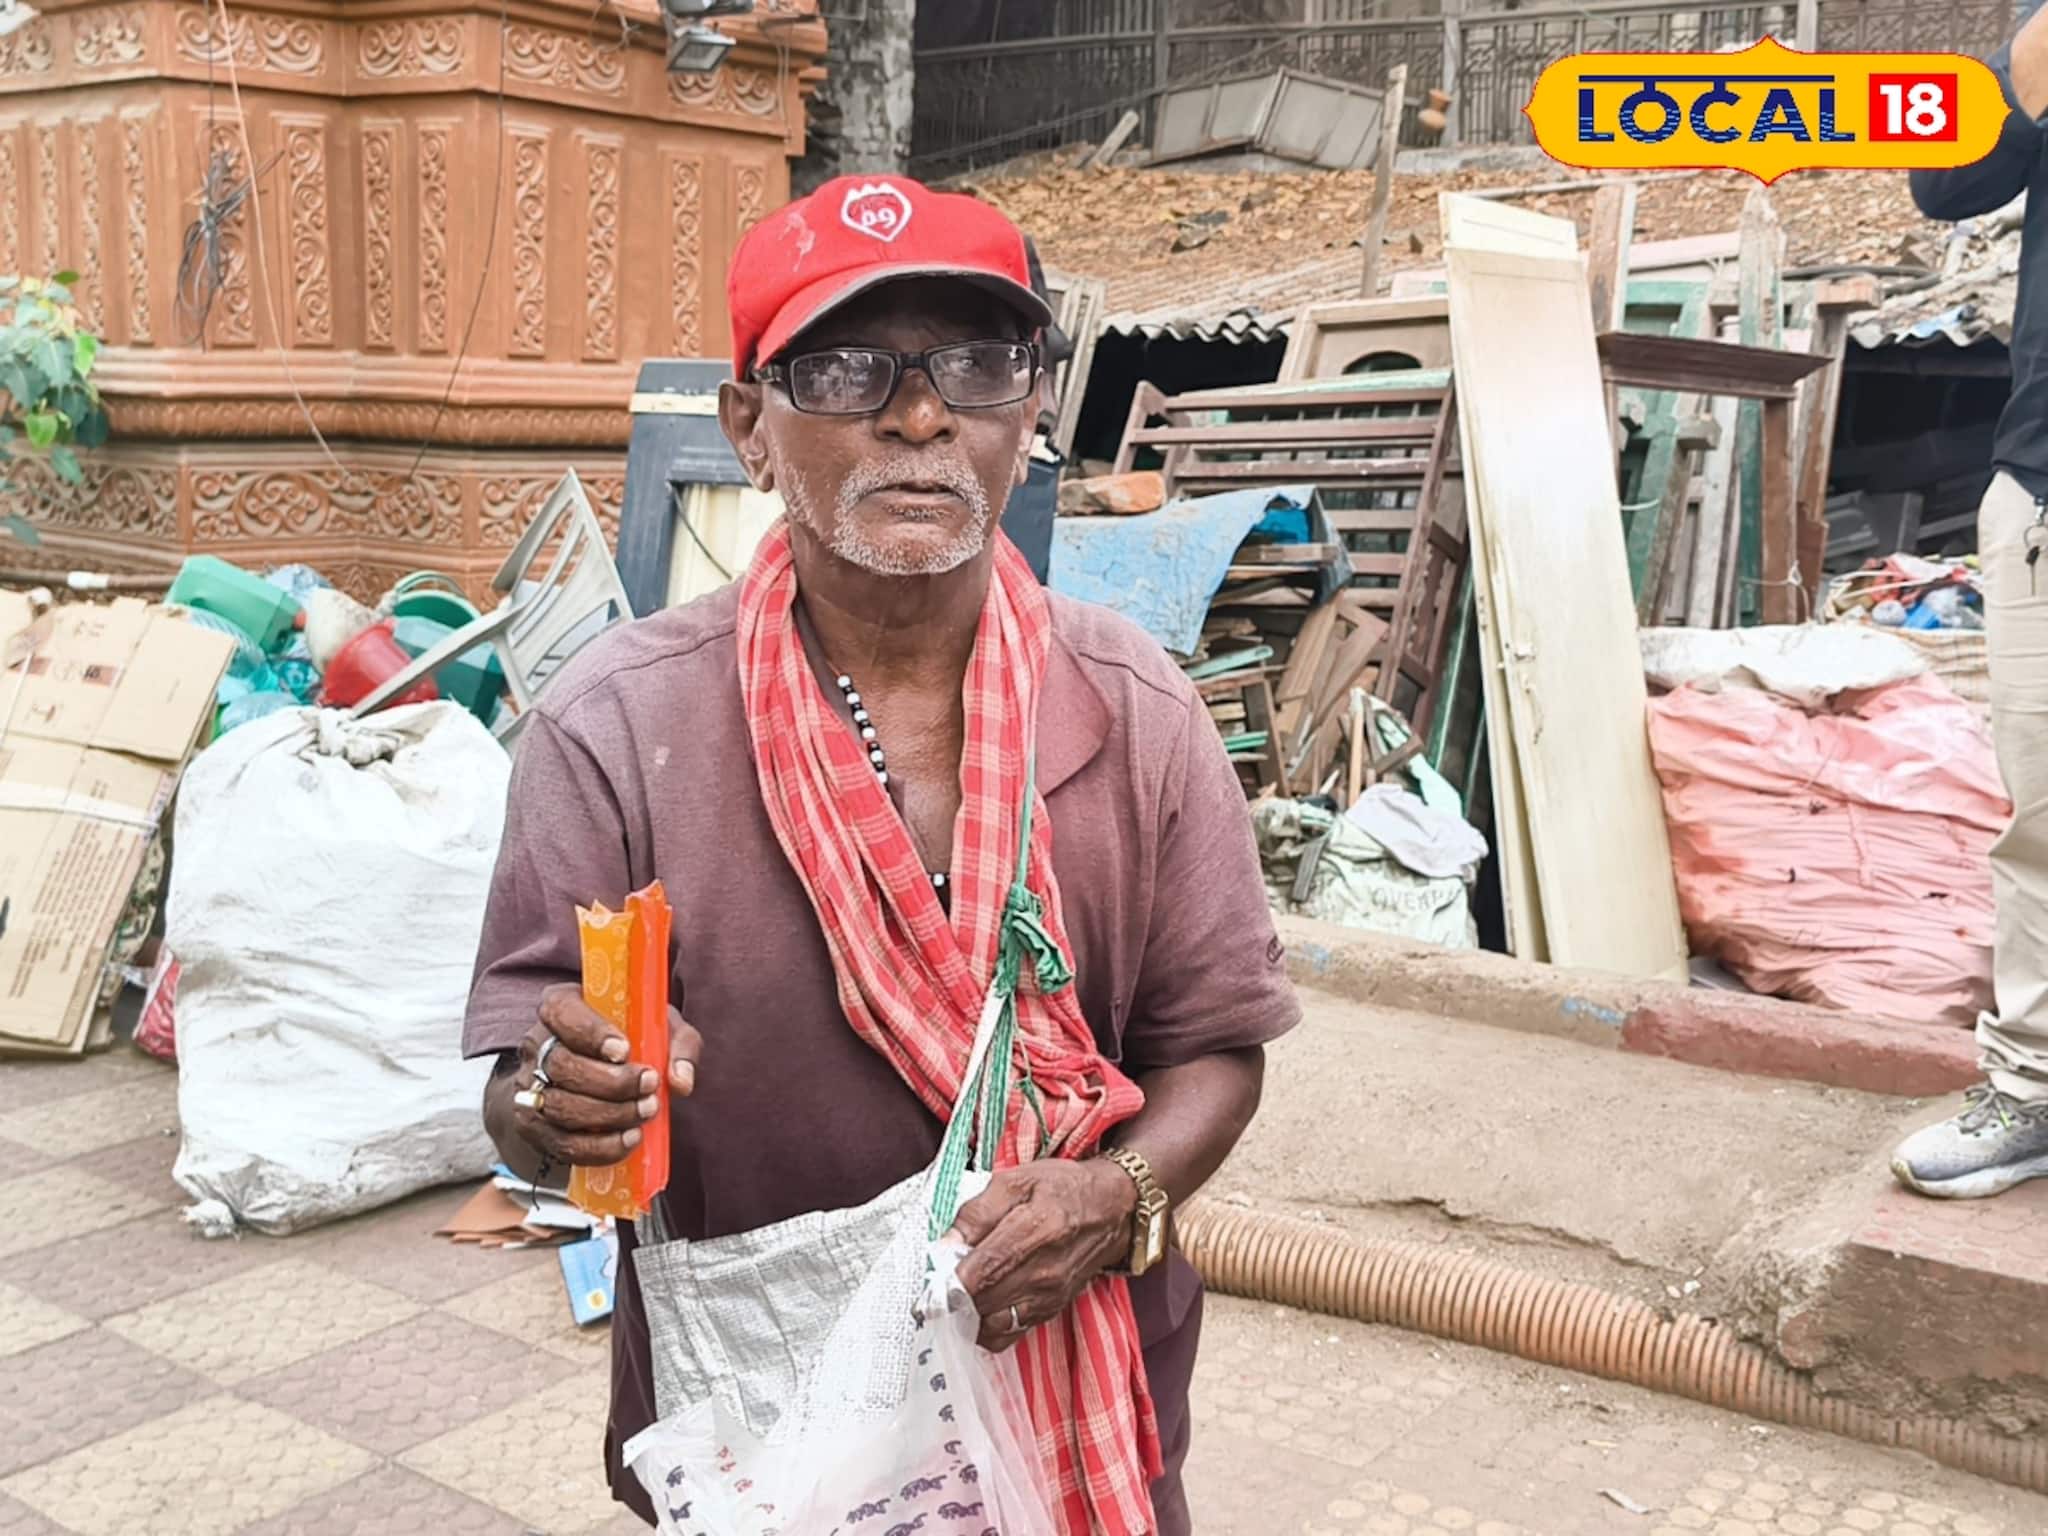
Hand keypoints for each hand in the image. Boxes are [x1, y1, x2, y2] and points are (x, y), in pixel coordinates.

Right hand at [497, 983, 701, 1167]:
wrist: (599, 1073)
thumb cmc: (633, 1040)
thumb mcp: (661, 1027)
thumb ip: (679, 1045)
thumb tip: (681, 1081)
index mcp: (562, 1005)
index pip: (562, 1011)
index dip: (591, 1033)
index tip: (624, 1051)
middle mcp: (538, 1044)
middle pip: (562, 1065)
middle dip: (610, 1083)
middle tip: (649, 1087)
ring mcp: (530, 1086)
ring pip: (558, 1106)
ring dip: (608, 1116)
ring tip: (645, 1113)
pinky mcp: (534, 1126)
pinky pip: (561, 1144)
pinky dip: (599, 1147)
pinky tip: (629, 1139)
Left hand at [951, 1159, 1137, 1352]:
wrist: (1112, 1209)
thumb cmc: (1061, 1188)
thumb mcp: (1016, 1179)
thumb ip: (976, 1212)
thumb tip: (945, 1247)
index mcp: (1035, 1229)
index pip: (984, 1271)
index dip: (949, 1286)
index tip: (926, 1290)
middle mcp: (1045, 1271)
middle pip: (984, 1303)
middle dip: (952, 1301)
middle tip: (935, 1289)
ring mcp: (1049, 1296)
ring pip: (993, 1326)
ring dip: (966, 1318)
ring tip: (956, 1298)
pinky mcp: (1050, 1310)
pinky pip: (1008, 1334)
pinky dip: (986, 1327)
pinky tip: (978, 1306)